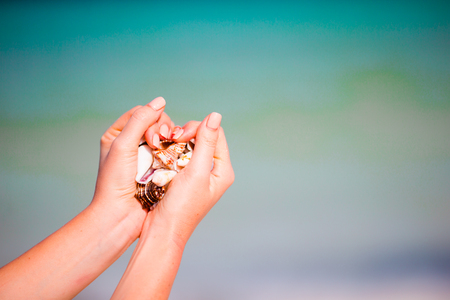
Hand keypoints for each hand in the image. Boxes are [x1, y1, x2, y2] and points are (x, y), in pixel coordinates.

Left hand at [91, 96, 173, 238]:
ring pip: (165, 138)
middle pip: (155, 124)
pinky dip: (174, 152)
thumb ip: (140, 120)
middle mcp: (131, 144)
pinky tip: (174, 157)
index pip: (140, 114)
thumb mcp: (123, 145)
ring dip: (169, 141)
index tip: (152, 134)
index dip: (151, 117)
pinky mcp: (157, 168)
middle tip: (157, 143)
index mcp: (117, 135)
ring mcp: (146, 156)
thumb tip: (161, 101)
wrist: (120, 215)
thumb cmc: (115, 181)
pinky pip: (170, 153)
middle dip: (160, 130)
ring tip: (165, 151)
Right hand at [110, 113, 233, 299]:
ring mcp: (198, 175)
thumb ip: (205, 143)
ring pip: (190, 146)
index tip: (179, 135)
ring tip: (164, 144)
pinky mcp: (184, 178)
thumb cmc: (181, 206)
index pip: (216, 135)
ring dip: (177, 142)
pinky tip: (161, 153)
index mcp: (222, 170)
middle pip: (203, 138)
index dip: (198, 128)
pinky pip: (179, 156)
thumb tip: (215, 115)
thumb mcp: (195, 172)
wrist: (163, 231)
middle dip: (187, 134)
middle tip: (171, 138)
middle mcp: (213, 171)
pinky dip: (171, 151)